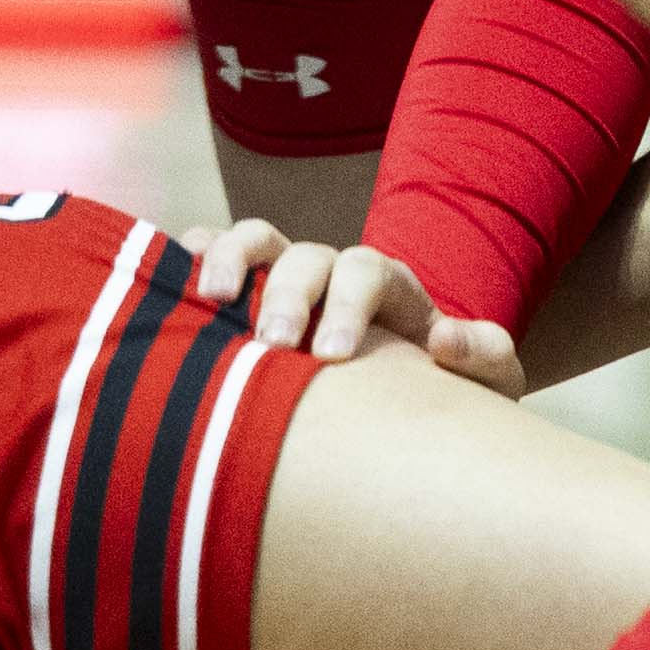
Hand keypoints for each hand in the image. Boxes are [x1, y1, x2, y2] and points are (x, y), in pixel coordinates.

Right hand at [183, 219, 524, 393]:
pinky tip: (162, 284)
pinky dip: (182, 259)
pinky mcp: (243, 293)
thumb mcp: (487, 382)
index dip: (347, 304)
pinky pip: (205, 254)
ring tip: (211, 300)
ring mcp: (282, 276)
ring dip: (229, 261)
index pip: (367, 269)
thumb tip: (442, 340)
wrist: (400, 409)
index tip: (330, 357)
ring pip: (252, 239)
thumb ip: (487, 358)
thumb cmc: (441, 395)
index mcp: (388, 287)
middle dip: (286, 294)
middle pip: (305, 255)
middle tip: (273, 345)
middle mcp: (331, 271)